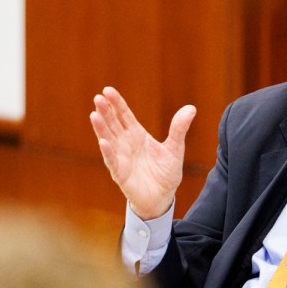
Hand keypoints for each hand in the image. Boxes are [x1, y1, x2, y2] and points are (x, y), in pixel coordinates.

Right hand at [90, 88, 195, 218]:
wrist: (163, 197)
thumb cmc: (166, 173)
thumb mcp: (175, 148)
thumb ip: (179, 128)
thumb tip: (191, 108)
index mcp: (137, 135)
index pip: (124, 115)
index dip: (116, 103)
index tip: (108, 90)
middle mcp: (125, 144)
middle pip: (113, 124)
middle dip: (105, 111)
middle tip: (98, 98)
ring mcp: (121, 158)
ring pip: (108, 139)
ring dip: (101, 128)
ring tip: (95, 114)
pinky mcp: (120, 173)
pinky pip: (112, 161)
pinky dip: (108, 152)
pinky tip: (103, 142)